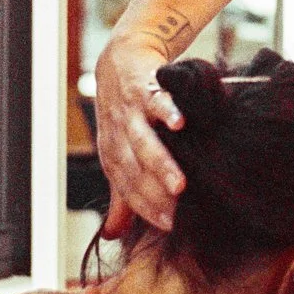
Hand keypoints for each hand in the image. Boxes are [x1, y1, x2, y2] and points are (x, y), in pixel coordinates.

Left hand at [92, 36, 187, 238]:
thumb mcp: (118, 153)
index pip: (128, 187)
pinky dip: (167, 111)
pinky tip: (181, 124)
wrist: (121, 59)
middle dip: (154, 192)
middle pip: (134, 168)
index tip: (169, 226)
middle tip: (176, 213)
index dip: (146, 208)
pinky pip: (156, 100)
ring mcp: (130, 110)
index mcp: (113, 155)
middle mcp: (119, 135)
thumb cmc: (124, 112)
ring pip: (144, 140)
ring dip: (160, 163)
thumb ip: (120, 196)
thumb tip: (113, 235)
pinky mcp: (144, 86)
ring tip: (179, 184)